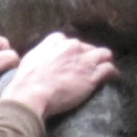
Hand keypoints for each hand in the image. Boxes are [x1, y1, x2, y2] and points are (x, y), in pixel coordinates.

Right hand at [0, 31, 117, 121]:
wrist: (31, 94)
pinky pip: (109, 69)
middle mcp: (72, 47)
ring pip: (104, 54)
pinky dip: (111, 73)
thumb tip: (42, 58)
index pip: (68, 41)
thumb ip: (40, 54)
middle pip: (87, 47)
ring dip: (104, 61)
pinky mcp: (92, 76)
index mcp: (56, 42)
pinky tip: (111, 77)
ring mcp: (84, 61)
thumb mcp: (30, 59)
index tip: (70, 59)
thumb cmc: (25, 81)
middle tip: (85, 67)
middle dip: (88, 56)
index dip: (71, 51)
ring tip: (104, 68)